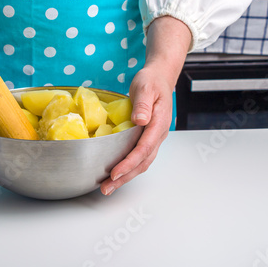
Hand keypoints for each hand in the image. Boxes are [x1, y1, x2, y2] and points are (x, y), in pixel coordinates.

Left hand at [99, 16, 191, 195]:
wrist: (160, 78)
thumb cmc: (151, 81)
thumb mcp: (145, 87)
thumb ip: (143, 104)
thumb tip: (139, 120)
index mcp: (159, 123)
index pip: (143, 148)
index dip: (129, 162)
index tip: (114, 173)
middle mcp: (158, 135)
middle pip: (143, 162)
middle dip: (125, 177)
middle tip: (107, 189)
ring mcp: (154, 138)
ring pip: (141, 163)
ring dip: (125, 177)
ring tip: (108, 187)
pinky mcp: (147, 138)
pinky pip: (139, 157)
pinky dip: (127, 168)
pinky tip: (115, 174)